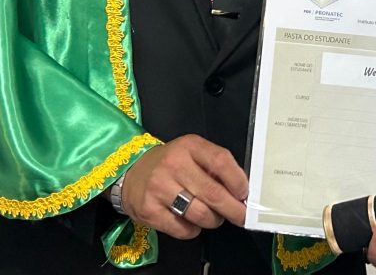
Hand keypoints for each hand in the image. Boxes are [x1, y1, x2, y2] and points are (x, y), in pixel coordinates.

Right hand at [121, 134, 247, 238]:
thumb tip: (240, 191)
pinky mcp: (149, 210)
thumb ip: (215, 167)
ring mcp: (159, 188)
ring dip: (213, 220)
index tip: (244, 193)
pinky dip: (193, 230)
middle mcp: (174, 164)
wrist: (132, 171)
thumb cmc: (171, 163)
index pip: (220, 161)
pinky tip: (192, 222)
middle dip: (233, 209)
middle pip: (212, 192)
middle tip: (241, 216)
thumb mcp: (193, 153)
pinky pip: (182, 228)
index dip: (237, 180)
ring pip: (199, 214)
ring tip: (213, 217)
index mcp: (190, 146)